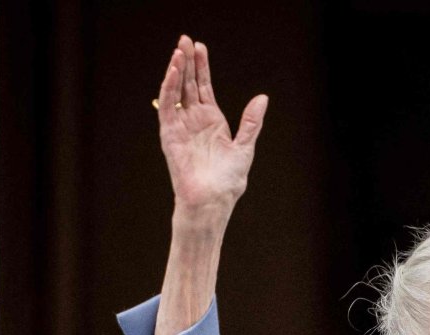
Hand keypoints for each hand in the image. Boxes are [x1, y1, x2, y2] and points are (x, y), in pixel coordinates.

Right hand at [155, 37, 267, 218]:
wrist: (212, 201)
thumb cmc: (228, 181)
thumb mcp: (244, 147)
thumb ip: (251, 122)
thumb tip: (262, 97)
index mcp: (212, 121)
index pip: (204, 87)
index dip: (202, 67)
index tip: (201, 47)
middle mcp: (195, 120)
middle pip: (189, 84)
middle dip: (188, 61)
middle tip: (185, 39)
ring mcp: (181, 125)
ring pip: (177, 91)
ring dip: (177, 70)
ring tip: (179, 50)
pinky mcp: (170, 133)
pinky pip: (167, 105)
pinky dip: (169, 87)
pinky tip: (174, 71)